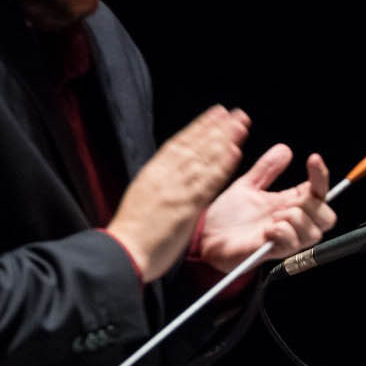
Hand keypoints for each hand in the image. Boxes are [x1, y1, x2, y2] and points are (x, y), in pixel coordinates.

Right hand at [106, 106, 247, 281]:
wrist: (124, 251)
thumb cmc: (132, 232)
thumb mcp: (142, 197)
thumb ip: (159, 183)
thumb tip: (169, 173)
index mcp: (153, 173)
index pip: (179, 143)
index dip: (199, 127)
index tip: (215, 115)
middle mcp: (165, 176)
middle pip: (195, 146)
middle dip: (217, 128)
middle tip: (236, 114)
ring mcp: (177, 189)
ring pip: (204, 158)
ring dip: (224, 140)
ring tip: (241, 126)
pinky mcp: (186, 206)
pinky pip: (208, 182)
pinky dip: (222, 166)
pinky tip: (235, 153)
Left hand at [198, 147, 336, 270]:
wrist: (207, 236)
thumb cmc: (228, 216)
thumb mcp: (248, 186)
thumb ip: (267, 169)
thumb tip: (285, 149)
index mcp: (290, 205)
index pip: (320, 192)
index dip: (321, 175)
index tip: (313, 158)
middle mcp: (293, 224)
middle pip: (328, 218)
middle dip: (313, 206)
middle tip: (288, 203)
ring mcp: (285, 239)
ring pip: (314, 232)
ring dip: (295, 219)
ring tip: (273, 217)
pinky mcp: (274, 252)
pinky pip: (293, 243)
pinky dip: (282, 231)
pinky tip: (267, 229)